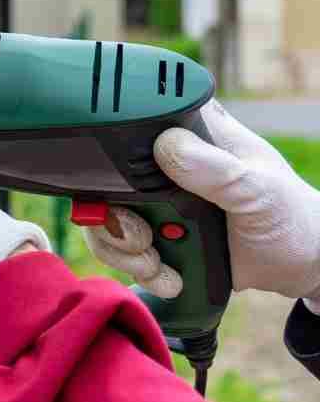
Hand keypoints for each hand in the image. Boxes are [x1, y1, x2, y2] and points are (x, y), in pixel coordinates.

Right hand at [82, 100, 319, 310]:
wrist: (297, 264)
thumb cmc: (290, 216)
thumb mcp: (258, 189)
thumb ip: (215, 170)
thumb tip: (166, 146)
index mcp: (194, 134)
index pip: (132, 124)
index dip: (112, 153)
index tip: (123, 188)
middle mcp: (166, 163)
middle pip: (104, 180)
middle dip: (114, 221)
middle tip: (143, 240)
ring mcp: (156, 201)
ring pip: (104, 220)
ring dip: (124, 252)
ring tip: (157, 265)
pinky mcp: (154, 233)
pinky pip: (119, 249)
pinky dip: (136, 269)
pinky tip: (169, 277)